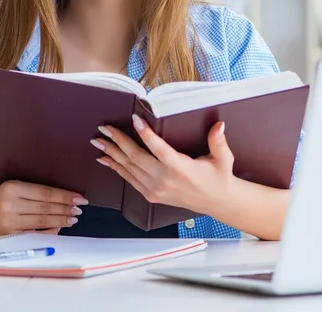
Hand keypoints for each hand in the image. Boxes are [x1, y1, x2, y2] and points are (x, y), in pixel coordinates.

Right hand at [0, 181, 87, 239]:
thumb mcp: (9, 188)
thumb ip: (30, 190)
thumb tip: (60, 194)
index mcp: (11, 188)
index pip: (44, 192)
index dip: (64, 195)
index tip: (79, 196)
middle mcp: (9, 205)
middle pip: (45, 206)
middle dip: (66, 207)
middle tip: (81, 207)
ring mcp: (8, 222)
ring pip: (42, 220)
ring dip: (61, 219)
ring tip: (74, 217)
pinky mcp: (8, 236)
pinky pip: (34, 233)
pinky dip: (49, 230)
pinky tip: (60, 227)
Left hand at [90, 115, 235, 216]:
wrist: (216, 202)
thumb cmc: (218, 177)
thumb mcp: (223, 159)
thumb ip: (218, 141)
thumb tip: (218, 125)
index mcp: (181, 169)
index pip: (159, 149)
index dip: (145, 134)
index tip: (134, 119)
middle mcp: (165, 180)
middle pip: (136, 157)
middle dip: (118, 141)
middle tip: (105, 128)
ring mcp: (156, 189)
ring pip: (128, 168)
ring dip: (112, 153)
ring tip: (98, 140)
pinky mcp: (151, 195)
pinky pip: (129, 179)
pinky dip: (116, 168)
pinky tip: (105, 159)